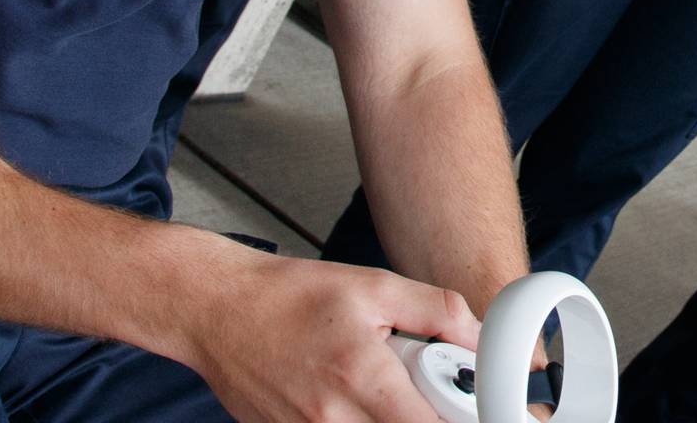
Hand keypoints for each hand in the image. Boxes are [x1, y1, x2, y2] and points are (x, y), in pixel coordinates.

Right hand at [183, 255, 481, 422]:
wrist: (216, 309)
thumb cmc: (290, 295)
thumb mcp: (375, 286)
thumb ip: (438, 312)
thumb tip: (481, 340)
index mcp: (360, 377)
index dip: (456, 417)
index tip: (464, 403)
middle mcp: (331, 417)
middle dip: (422, 414)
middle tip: (420, 389)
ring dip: (388, 417)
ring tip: (378, 388)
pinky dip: (356, 420)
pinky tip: (348, 395)